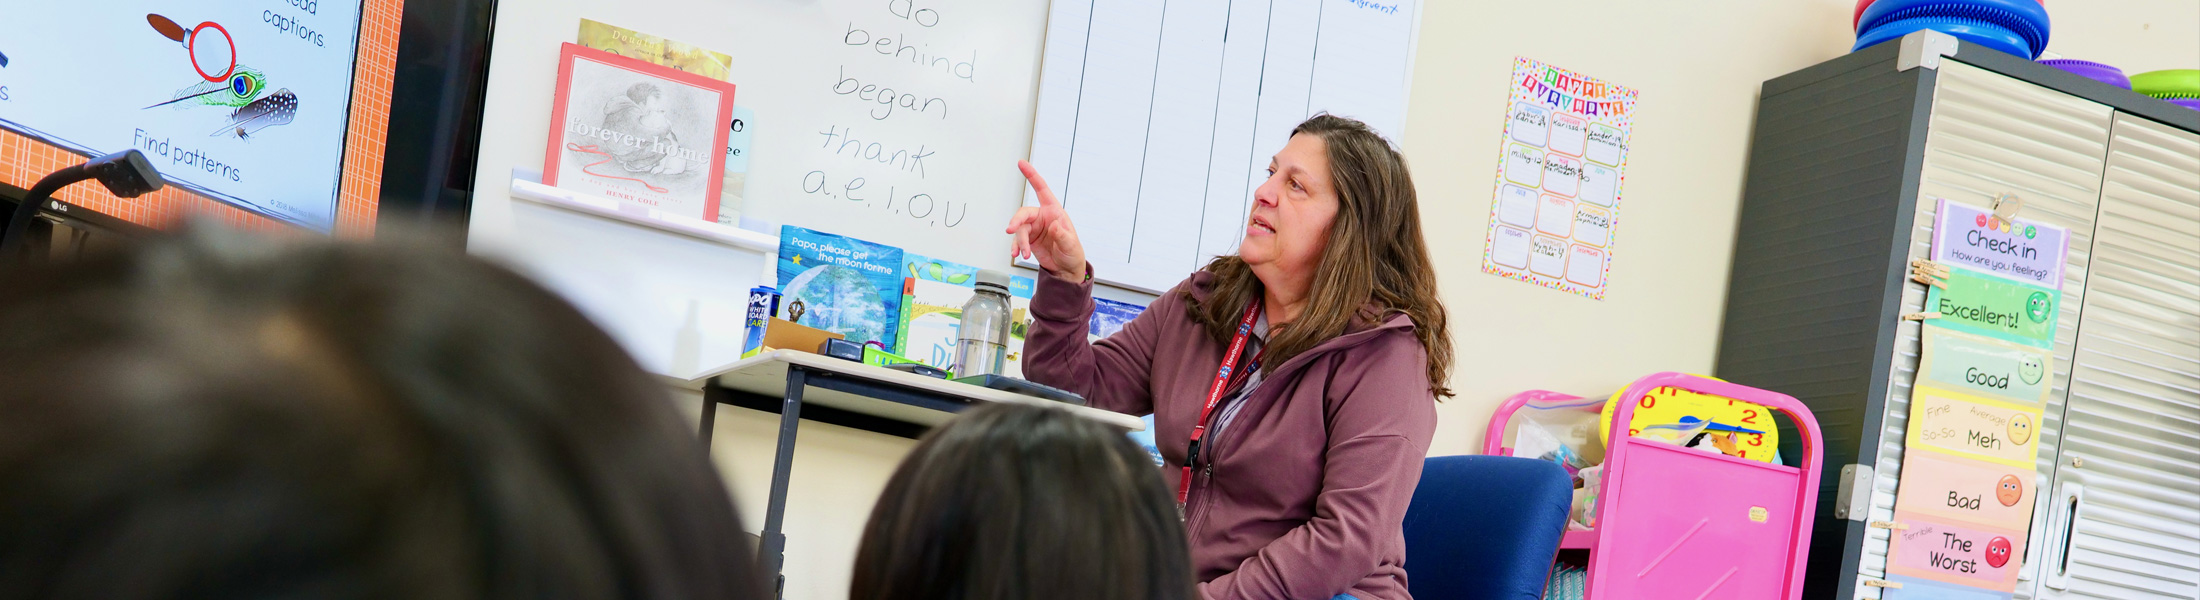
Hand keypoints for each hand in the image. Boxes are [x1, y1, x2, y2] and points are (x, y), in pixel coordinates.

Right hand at [1007, 160, 1086, 281]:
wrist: (1065, 269)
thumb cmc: (1072, 253)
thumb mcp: (1071, 244)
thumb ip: (1062, 235)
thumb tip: (1054, 225)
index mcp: (1054, 211)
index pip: (1042, 189)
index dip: (1032, 175)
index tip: (1021, 163)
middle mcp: (1042, 217)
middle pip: (1023, 213)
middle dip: (1016, 221)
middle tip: (1010, 229)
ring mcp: (1034, 228)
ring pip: (1019, 229)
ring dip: (1019, 242)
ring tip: (1023, 254)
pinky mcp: (1028, 239)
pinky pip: (1017, 240)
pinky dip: (1016, 247)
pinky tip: (1018, 254)